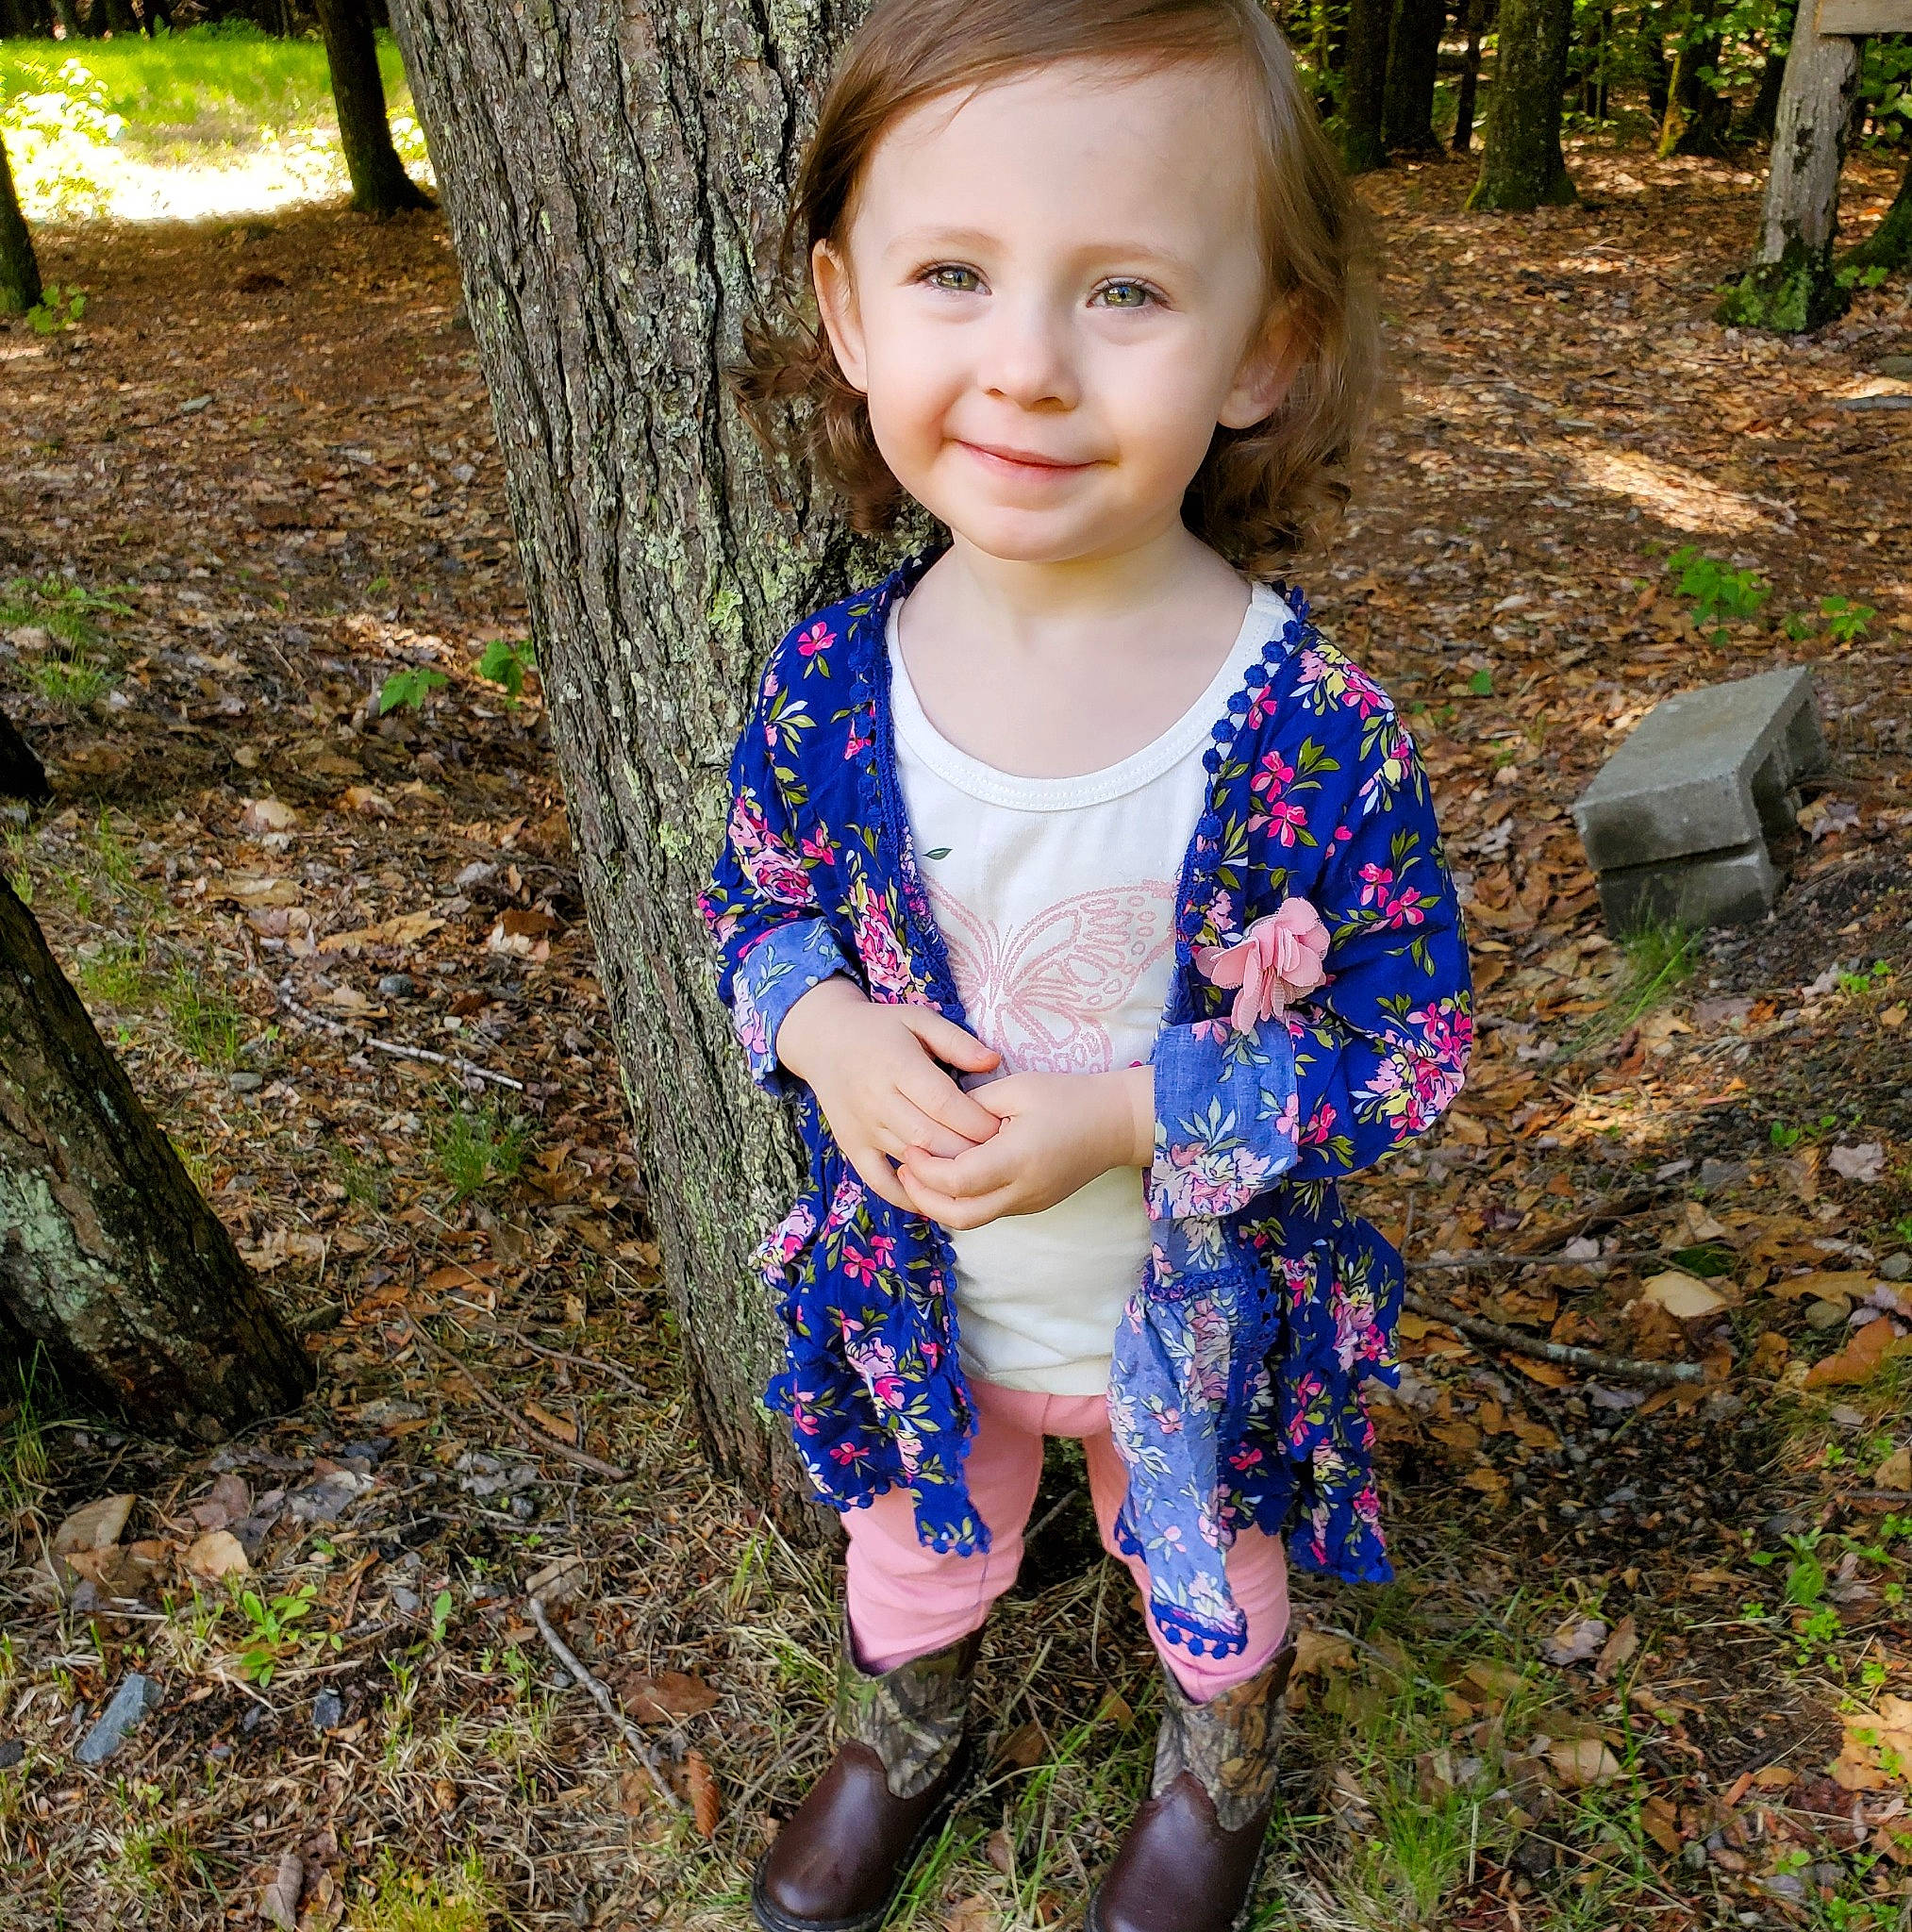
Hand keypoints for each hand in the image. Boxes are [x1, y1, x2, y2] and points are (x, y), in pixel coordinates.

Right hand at [775, 975, 1004, 1213]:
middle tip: (998, 1155)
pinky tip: (934, 1197)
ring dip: (947, 1173)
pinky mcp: (852, 1146)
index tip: (1003, 1127)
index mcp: (898, 1065)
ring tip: (977, 1173)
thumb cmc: (880, 1028)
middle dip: (969, 1151)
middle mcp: (877, 1099)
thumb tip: (993, 1062)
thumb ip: (956, 1041)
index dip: (977, 1121)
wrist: (823, 1039)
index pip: (944, 1103)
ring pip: (911, 1161)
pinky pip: (879, 1181)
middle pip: (931, 1138)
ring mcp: (863, 1127)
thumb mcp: (918, 1019)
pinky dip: (907, 1196)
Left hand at [896, 1066, 1153, 1229]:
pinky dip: (961, 1201)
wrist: (1117, 1122)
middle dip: (923, 1197)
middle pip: (958, 1215)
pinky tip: (949, 1177)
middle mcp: (1023, 1191)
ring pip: (971, 1220)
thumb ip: (973, 1107)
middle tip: (904, 1170)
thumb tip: (937, 1121)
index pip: (957, 1180)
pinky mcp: (1033, 1205)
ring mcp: (1029, 1203)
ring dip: (940, 1204)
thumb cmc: (1068, 1097)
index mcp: (1018, 1159)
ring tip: (920, 1176)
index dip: (926, 1169)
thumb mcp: (1016, 1089)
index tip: (911, 1147)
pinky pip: (987, 1212)